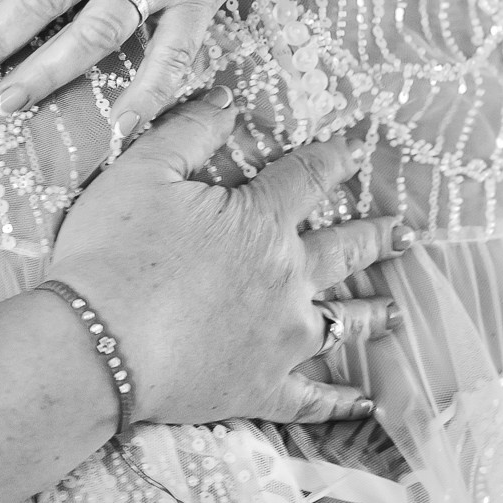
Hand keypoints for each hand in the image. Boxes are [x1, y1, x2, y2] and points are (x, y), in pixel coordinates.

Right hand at [44, 90, 409, 426]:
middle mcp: (286, 279)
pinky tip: (365, 403)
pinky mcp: (261, 388)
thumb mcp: (142, 171)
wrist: (97, 344)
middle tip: (405, 233)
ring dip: (372, 314)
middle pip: (344, 251)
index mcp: (260, 222)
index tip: (355, 151)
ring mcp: (280, 339)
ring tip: (396, 311)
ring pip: (342, 322)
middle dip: (376, 237)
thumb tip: (227, 98)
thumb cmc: (113, 252)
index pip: (307, 178)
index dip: (332, 160)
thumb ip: (190, 131)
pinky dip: (342, 402)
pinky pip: (314, 400)